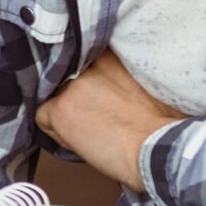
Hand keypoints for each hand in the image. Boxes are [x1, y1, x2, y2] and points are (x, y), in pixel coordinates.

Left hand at [36, 50, 180, 188]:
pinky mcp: (61, 109)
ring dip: (66, 112)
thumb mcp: (148, 85)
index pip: (81, 59)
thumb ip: (123, 75)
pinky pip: (43, 117)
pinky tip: (78, 141)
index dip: (85, 78)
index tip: (92, 92)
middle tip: (92, 114)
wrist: (161, 149)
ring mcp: (72, 86)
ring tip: (89, 130)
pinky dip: (57, 132)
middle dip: (76, 95)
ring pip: (53, 97)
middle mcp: (88, 66)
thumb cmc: (163, 125)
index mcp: (110, 57)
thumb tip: (113, 84)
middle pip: (66, 78)